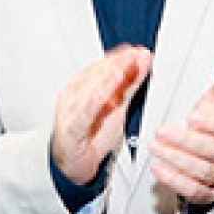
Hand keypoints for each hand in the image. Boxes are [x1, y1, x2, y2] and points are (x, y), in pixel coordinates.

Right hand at [51, 46, 150, 184]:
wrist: (74, 162)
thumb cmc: (91, 133)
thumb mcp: (117, 106)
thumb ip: (130, 84)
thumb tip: (143, 62)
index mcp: (85, 86)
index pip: (103, 67)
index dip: (121, 58)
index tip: (137, 51)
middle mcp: (76, 94)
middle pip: (96, 75)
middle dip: (117, 64)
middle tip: (135, 56)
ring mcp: (71, 110)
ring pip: (87, 91)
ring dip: (105, 79)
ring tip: (120, 69)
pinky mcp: (70, 128)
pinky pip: (82, 114)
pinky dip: (92, 102)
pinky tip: (103, 95)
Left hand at [151, 62, 213, 205]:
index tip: (193, 117)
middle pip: (213, 151)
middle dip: (186, 142)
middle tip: (162, 131)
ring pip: (203, 171)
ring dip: (176, 160)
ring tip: (155, 147)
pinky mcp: (210, 193)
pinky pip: (194, 191)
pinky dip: (175, 181)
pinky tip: (158, 168)